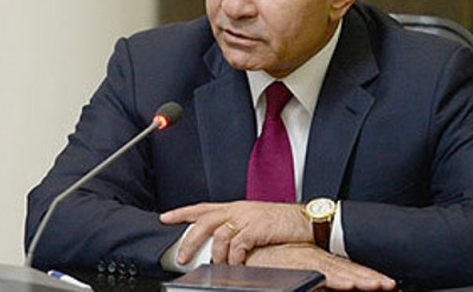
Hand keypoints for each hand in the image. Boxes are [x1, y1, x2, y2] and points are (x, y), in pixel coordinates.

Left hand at [160, 200, 310, 264]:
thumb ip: (238, 226)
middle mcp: (238, 209)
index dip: (182, 212)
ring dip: (216, 254)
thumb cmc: (282, 223)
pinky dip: (234, 257)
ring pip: (219, 235)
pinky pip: (237, 245)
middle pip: (204, 221)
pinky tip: (237, 263)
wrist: (307, 220)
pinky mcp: (257, 228)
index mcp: (236, 206)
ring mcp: (247, 217)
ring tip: (217, 266)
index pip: (203, 207)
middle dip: (190, 240)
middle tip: (182, 257)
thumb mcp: (255, 220)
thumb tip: (222, 242)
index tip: (165, 218)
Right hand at [246, 243, 395, 290]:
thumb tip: (329, 284)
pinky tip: (348, 285)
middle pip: (348, 270)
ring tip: (378, 286)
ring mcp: (309, 261)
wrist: (249, 246)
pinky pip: (320, 274)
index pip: (347, 269)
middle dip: (370, 279)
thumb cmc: (270, 259)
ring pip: (339, 272)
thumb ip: (313, 274)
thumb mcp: (296, 267)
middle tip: (389, 284)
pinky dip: (336, 279)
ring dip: (359, 279)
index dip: (366, 276)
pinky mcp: (299, 264)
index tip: (386, 283)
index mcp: (318, 259)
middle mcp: (316, 258)